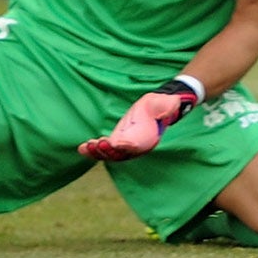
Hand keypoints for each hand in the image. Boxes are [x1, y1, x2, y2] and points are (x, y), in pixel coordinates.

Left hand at [78, 84, 198, 161]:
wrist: (159, 108)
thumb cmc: (163, 105)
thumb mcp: (167, 103)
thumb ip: (168, 106)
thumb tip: (175, 103)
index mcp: (148, 139)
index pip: (136, 145)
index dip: (126, 145)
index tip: (116, 142)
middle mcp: (136, 147)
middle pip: (120, 154)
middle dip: (108, 151)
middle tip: (99, 144)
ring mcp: (125, 146)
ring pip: (110, 154)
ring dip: (98, 152)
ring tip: (87, 147)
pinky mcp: (116, 142)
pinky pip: (104, 149)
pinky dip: (93, 150)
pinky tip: (82, 148)